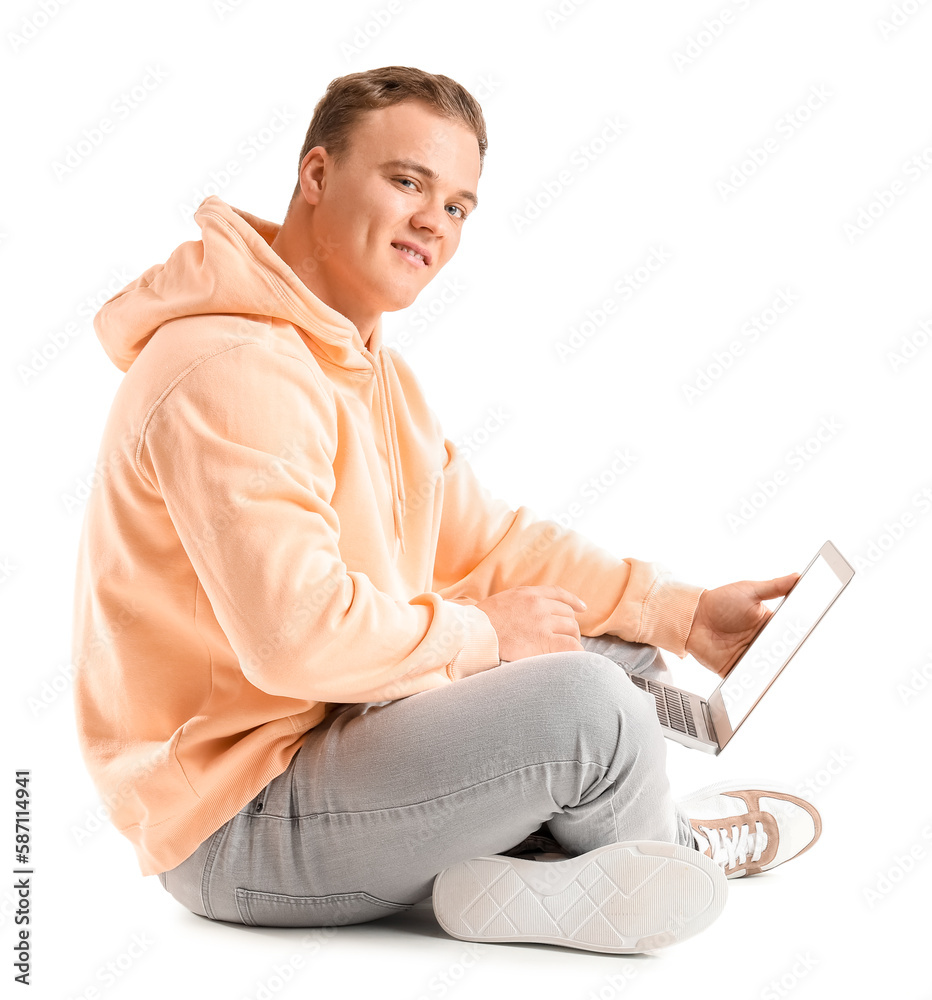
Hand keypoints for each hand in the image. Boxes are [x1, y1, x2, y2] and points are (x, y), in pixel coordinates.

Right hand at [475, 585, 587, 661]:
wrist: (474, 633)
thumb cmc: (482, 623)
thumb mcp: (503, 601)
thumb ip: (520, 602)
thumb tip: (530, 613)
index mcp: (528, 594)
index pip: (558, 593)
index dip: (573, 601)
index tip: (582, 608)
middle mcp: (539, 605)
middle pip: (567, 614)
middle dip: (569, 626)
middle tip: (566, 639)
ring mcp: (542, 623)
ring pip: (571, 629)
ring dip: (572, 639)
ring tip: (566, 650)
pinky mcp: (543, 642)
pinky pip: (570, 646)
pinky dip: (576, 652)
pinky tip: (576, 658)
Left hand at [685, 573, 799, 676]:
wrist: (692, 617)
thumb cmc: (719, 601)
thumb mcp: (749, 591)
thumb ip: (775, 587)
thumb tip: (797, 577)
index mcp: (767, 623)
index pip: (788, 633)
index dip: (796, 637)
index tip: (801, 638)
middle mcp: (759, 642)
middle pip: (780, 654)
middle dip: (786, 656)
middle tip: (790, 655)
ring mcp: (747, 657)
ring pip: (767, 669)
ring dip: (773, 670)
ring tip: (778, 669)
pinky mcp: (734, 670)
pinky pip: (747, 679)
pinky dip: (754, 682)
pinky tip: (759, 680)